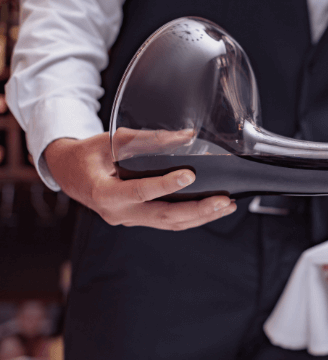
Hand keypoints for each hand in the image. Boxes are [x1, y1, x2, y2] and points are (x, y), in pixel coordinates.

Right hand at [43, 132, 236, 230]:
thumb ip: (148, 139)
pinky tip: (212, 210)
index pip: (139, 192)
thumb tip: (187, 136)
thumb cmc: (88, 154)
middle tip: (222, 201)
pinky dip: (192, 218)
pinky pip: (168, 223)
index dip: (165, 185)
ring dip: (201, 217)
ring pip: (170, 224)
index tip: (189, 175)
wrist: (69, 173)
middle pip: (163, 216)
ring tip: (226, 206)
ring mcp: (130, 220)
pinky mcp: (140, 220)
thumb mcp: (111, 140)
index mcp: (105, 193)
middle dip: (197, 210)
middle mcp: (118, 213)